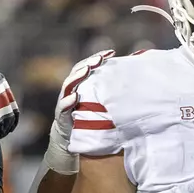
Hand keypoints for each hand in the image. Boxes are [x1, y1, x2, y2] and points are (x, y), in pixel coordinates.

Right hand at [48, 50, 116, 174]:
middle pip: (77, 72)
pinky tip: (75, 97)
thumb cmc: (87, 120)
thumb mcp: (99, 106)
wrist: (69, 140)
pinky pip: (63, 108)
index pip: (87, 67)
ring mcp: (64, 102)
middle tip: (99, 59)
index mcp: (80, 86)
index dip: (97, 58)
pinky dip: (68, 102)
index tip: (110, 52)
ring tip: (86, 70)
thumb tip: (132, 86)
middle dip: (88, 64)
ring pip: (68, 86)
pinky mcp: (61, 116)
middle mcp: (70, 91)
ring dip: (77, 77)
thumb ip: (109, 95)